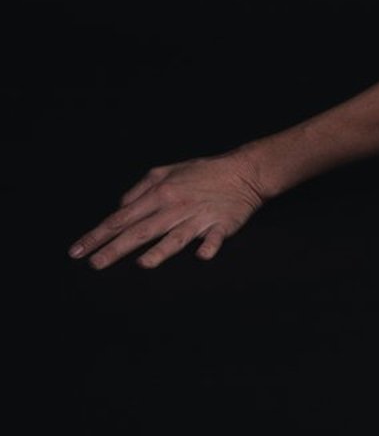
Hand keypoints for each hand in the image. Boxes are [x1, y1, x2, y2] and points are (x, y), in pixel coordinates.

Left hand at [69, 152, 267, 271]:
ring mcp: (198, 217)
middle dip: (116, 248)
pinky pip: (214, 238)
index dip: (99, 234)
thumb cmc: (202, 172)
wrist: (244, 171)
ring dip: (161, 250)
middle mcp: (175, 206)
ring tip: (143, 263)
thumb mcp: (166, 171)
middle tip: (95, 264)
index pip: (122, 217)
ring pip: (176, 236)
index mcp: (159, 193)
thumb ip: (140, 189)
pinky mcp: (221, 225)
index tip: (78, 250)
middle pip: (141, 231)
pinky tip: (202, 255)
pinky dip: (209, 246)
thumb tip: (120, 208)